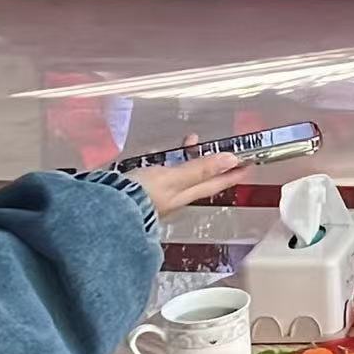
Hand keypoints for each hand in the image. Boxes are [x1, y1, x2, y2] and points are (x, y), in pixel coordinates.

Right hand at [127, 137, 253, 220]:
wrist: (102, 210)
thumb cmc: (137, 195)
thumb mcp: (172, 178)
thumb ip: (199, 168)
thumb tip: (232, 159)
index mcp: (184, 195)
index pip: (215, 183)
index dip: (233, 173)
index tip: (251, 164)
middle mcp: (174, 197)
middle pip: (200, 179)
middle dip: (214, 166)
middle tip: (229, 153)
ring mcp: (158, 195)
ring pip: (182, 176)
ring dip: (190, 160)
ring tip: (192, 143)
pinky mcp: (142, 191)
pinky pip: (164, 174)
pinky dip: (168, 162)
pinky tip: (160, 155)